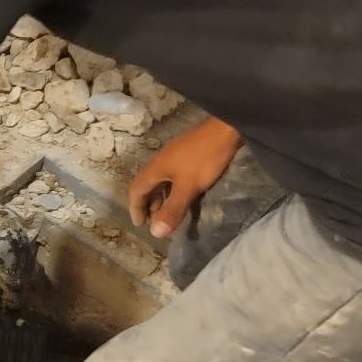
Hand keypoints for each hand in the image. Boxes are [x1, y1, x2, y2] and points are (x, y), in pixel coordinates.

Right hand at [128, 117, 240, 238]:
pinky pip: (172, 175)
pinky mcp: (187, 153)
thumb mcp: (188, 187)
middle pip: (147, 185)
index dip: (136, 208)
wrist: (225, 128)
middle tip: (155, 221)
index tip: (140, 224)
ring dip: (161, 197)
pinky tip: (184, 194)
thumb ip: (172, 210)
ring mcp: (174, 155)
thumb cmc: (204, 159)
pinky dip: (172, 189)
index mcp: (156, 168)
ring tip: (168, 211)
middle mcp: (160, 161)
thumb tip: (155, 234)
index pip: (136, 190)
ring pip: (161, 180)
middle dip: (149, 205)